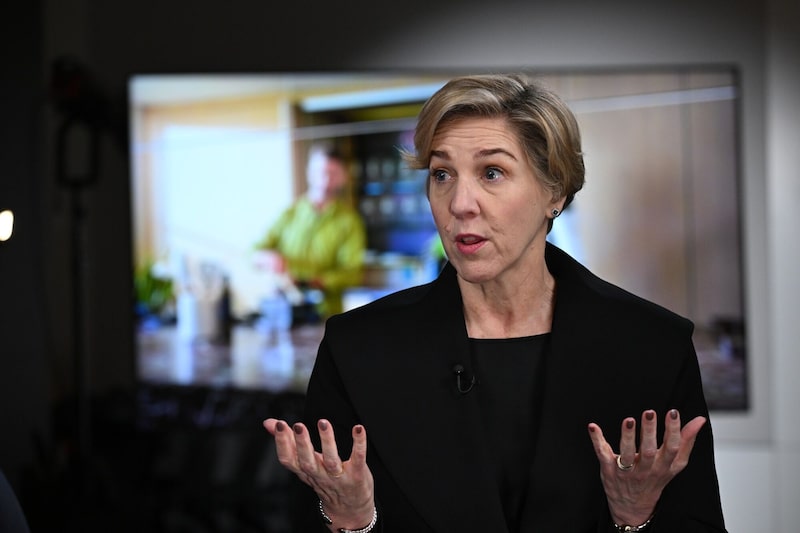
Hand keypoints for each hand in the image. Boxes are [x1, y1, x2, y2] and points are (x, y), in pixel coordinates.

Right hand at [263, 418, 374, 528]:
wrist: (350, 510)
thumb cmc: (326, 482)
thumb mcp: (305, 464)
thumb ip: (289, 442)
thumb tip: (269, 423)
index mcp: (306, 471)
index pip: (289, 460)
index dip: (282, 443)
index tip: (279, 425)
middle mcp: (320, 475)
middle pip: (307, 462)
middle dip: (301, 444)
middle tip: (298, 426)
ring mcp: (339, 477)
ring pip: (331, 461)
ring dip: (327, 441)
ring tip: (323, 423)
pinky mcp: (357, 474)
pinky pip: (358, 458)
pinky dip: (358, 444)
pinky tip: (358, 429)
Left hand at [587, 409, 705, 525]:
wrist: (633, 507)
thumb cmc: (655, 479)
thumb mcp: (674, 464)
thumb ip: (686, 441)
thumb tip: (700, 419)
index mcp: (664, 467)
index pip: (672, 448)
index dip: (674, 431)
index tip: (673, 412)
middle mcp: (646, 470)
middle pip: (649, 451)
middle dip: (649, 432)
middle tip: (649, 412)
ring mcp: (626, 472)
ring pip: (627, 455)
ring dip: (627, 437)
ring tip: (629, 420)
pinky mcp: (609, 470)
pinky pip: (602, 455)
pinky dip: (597, 440)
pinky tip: (593, 426)